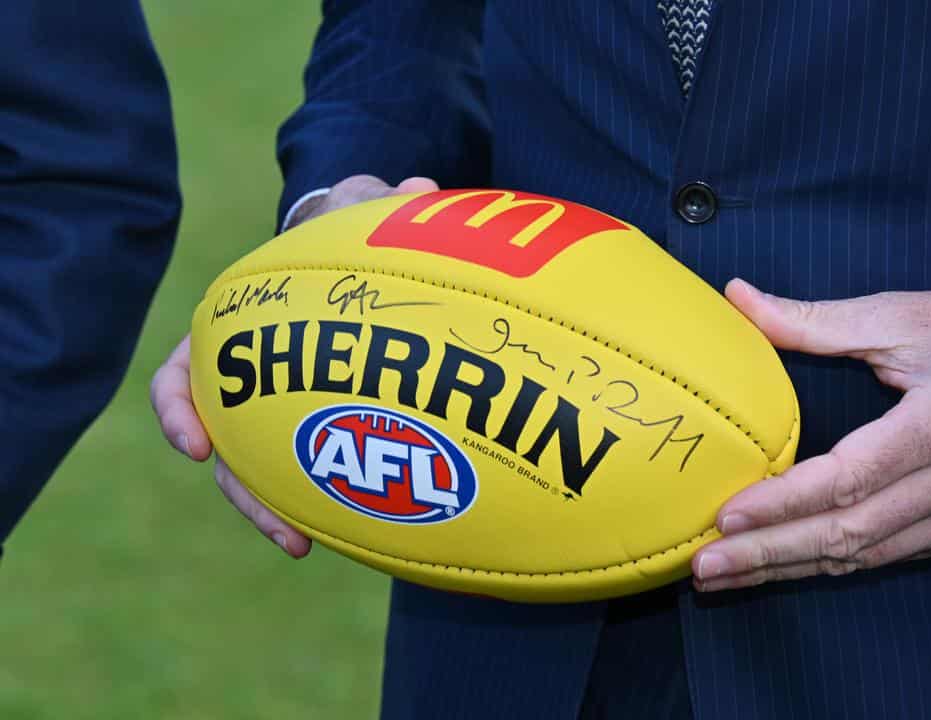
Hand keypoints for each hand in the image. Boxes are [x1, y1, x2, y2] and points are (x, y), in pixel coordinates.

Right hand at [150, 175, 438, 556]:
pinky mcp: (323, 428)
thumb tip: (421, 191)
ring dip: (282, 512)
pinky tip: (371, 527)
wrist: (360, 263)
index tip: (198, 448)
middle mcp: (249, 379)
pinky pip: (319, 471)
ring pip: (266, 473)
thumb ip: (378, 202)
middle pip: (228, 447)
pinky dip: (333, 499)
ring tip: (307, 547)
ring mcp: (283, 410)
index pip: (183, 374)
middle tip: (284, 534)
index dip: (181, 412)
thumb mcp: (358, 211)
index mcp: (236, 330)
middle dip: (248, 496)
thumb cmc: (346, 236)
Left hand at [692, 280, 930, 590]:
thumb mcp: (904, 314)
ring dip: (789, 569)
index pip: (849, 478)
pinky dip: (830, 563)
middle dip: (769, 555)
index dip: (785, 502)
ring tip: (724, 575)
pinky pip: (885, 555)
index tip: (727, 516)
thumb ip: (816, 320)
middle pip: (849, 533)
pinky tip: (782, 564)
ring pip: (863, 556)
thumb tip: (738, 299)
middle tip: (705, 566)